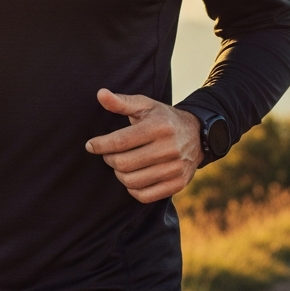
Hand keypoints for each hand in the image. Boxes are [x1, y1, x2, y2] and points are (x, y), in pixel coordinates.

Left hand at [85, 89, 203, 203]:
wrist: (198, 134)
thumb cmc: (164, 118)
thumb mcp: (145, 105)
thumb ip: (121, 102)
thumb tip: (100, 94)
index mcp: (159, 127)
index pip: (120, 141)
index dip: (100, 145)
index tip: (91, 145)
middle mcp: (169, 148)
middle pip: (124, 164)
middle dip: (109, 159)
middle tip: (109, 154)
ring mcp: (175, 168)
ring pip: (132, 181)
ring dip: (119, 174)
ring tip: (120, 165)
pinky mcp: (178, 183)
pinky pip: (145, 196)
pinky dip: (133, 189)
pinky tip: (132, 178)